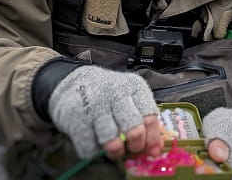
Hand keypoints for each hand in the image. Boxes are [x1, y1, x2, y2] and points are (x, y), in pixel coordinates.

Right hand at [48, 65, 162, 159]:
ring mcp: (95, 102)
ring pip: (111, 139)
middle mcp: (116, 91)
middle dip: (135, 145)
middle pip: (133, 128)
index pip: (149, 116)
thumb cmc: (110, 94)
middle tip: (132, 147)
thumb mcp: (131, 98)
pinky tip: (95, 140)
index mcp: (134, 86)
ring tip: (114, 148)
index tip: (150, 149)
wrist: (78, 81)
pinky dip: (92, 149)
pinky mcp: (76, 113)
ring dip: (115, 150)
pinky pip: (89, 144)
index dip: (152, 138)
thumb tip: (155, 150)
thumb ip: (144, 120)